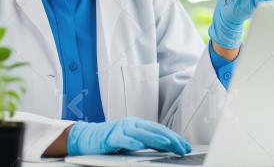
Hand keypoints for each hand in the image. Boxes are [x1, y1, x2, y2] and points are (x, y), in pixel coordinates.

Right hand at [67, 116, 191, 155]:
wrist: (87, 137)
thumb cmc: (110, 140)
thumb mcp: (132, 140)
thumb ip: (147, 142)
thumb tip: (167, 147)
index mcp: (138, 125)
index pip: (160, 130)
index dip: (174, 137)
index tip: (186, 146)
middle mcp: (131, 124)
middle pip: (155, 130)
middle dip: (171, 139)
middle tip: (183, 148)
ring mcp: (121, 129)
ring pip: (142, 133)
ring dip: (156, 139)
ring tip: (169, 144)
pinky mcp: (110, 137)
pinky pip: (122, 139)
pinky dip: (132, 141)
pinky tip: (140, 145)